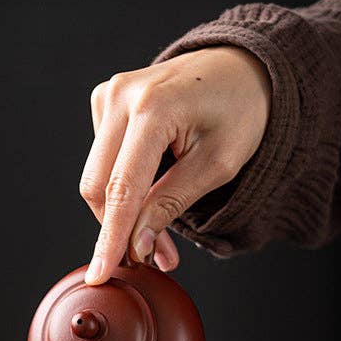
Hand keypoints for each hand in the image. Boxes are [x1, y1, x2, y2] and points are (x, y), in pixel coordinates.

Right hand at [80, 46, 270, 283]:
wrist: (243, 66)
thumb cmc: (241, 110)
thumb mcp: (217, 165)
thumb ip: (171, 204)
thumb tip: (136, 245)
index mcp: (152, 108)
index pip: (121, 188)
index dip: (110, 238)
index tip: (100, 274)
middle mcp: (122, 96)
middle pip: (98, 186)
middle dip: (122, 229)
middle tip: (157, 257)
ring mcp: (110, 94)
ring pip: (98, 176)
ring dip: (125, 212)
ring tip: (162, 234)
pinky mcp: (107, 101)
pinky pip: (104, 159)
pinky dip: (125, 186)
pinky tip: (154, 192)